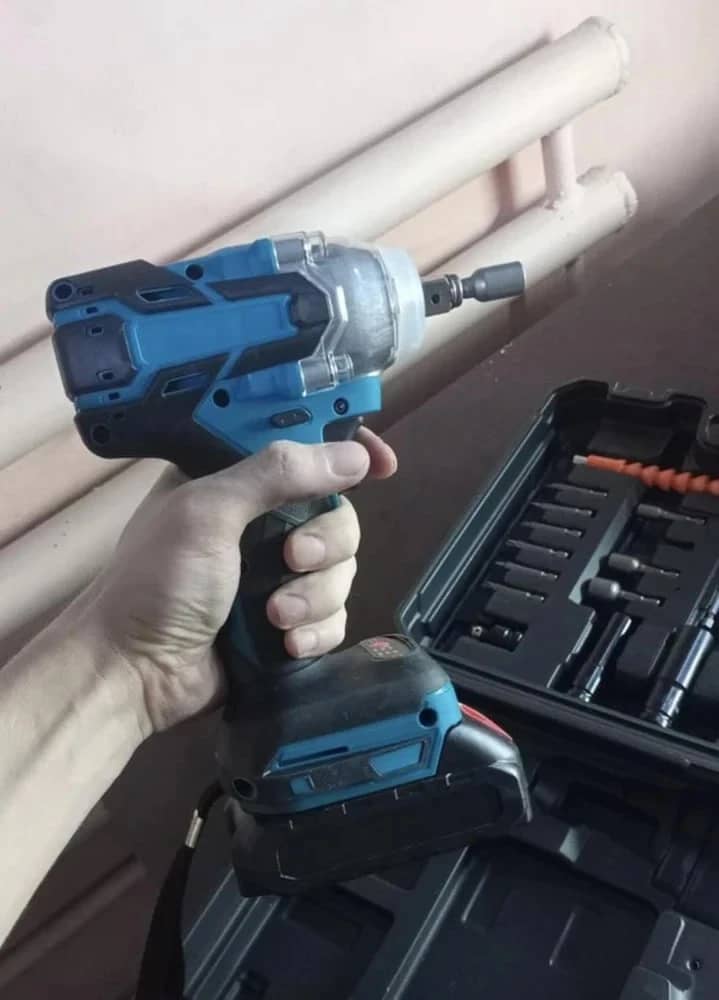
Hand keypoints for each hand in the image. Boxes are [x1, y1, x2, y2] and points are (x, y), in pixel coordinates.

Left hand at [89, 429, 395, 735]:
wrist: (136, 673)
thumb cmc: (158, 580)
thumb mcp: (207, 512)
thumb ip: (277, 474)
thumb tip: (355, 456)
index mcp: (235, 479)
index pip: (305, 447)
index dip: (345, 452)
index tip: (381, 465)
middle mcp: (262, 521)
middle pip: (338, 513)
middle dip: (326, 541)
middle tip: (293, 558)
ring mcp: (277, 575)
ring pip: (342, 569)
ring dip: (314, 595)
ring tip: (275, 617)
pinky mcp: (289, 623)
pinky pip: (335, 617)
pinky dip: (318, 630)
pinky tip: (288, 644)